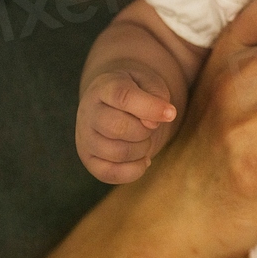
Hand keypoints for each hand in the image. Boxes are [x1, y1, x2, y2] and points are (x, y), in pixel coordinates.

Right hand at [76, 65, 177, 183]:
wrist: (115, 103)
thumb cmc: (138, 92)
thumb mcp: (151, 84)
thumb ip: (156, 96)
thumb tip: (152, 123)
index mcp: (104, 87)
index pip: (123, 96)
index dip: (149, 107)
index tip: (171, 113)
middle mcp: (89, 112)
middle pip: (118, 128)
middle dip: (145, 131)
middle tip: (151, 126)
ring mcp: (85, 138)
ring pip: (117, 153)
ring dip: (142, 149)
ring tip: (145, 139)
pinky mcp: (89, 161)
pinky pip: (110, 174)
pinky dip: (134, 170)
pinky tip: (142, 158)